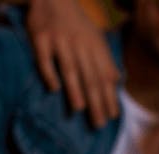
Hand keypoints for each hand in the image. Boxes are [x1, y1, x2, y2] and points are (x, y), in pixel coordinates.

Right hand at [27, 0, 119, 127]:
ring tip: (80, 109)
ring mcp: (60, 41)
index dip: (110, 96)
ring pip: (69, 68)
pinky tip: (53, 89)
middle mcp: (81, 45)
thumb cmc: (78, 25)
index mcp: (96, 47)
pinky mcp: (40, 37)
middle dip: (97, 101)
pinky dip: (49, 72)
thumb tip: (118, 81)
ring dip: (75, 89)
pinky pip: (44, 58)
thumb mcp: (97, 40)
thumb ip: (106, 60)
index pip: (105, 76)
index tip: (112, 117)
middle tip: (99, 123)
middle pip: (90, 76)